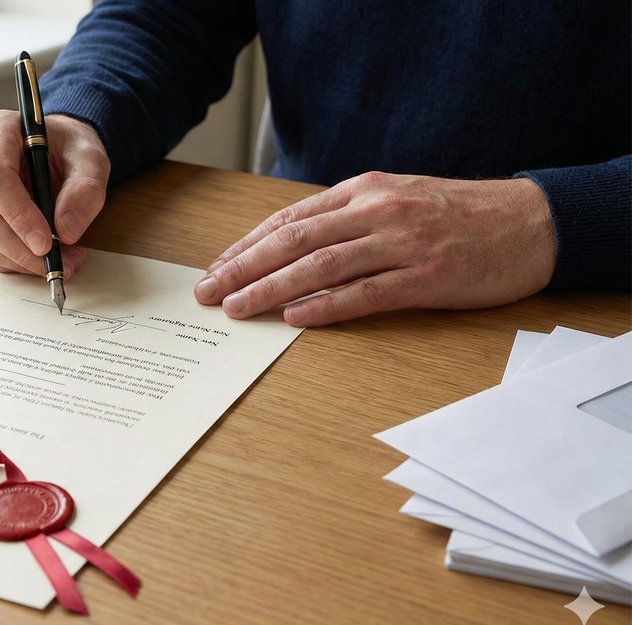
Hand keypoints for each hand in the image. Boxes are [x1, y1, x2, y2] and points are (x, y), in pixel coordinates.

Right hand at [0, 111, 110, 276]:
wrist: (50, 151)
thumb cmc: (65, 148)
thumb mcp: (89, 158)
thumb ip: (85, 189)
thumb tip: (66, 230)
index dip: (17, 214)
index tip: (46, 243)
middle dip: (21, 248)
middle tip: (60, 262)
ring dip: (18, 259)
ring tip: (59, 260)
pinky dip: (11, 261)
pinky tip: (38, 258)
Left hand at [194, 172, 556, 325]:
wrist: (530, 222)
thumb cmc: (458, 213)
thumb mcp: (397, 198)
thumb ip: (348, 217)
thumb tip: (292, 244)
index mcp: (364, 191)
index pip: (290, 220)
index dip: (247, 246)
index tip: (216, 268)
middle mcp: (377, 212)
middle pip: (294, 242)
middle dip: (243, 267)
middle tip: (208, 292)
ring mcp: (401, 244)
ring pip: (320, 268)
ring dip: (270, 289)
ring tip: (237, 308)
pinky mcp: (425, 278)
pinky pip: (365, 294)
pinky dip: (326, 307)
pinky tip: (294, 318)